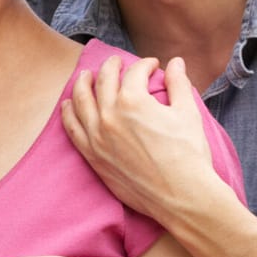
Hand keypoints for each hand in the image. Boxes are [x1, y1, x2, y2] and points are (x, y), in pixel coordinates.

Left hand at [62, 57, 218, 221]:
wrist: (182, 195)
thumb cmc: (189, 154)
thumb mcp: (188, 113)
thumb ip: (178, 84)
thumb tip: (176, 62)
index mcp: (133, 101)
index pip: (134, 73)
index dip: (145, 65)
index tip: (152, 66)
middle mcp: (109, 115)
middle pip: (104, 81)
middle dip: (111, 66)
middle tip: (116, 62)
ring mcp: (97, 136)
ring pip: (81, 101)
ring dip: (82, 83)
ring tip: (85, 75)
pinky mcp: (92, 156)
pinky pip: (72, 129)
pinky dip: (68, 113)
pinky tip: (67, 105)